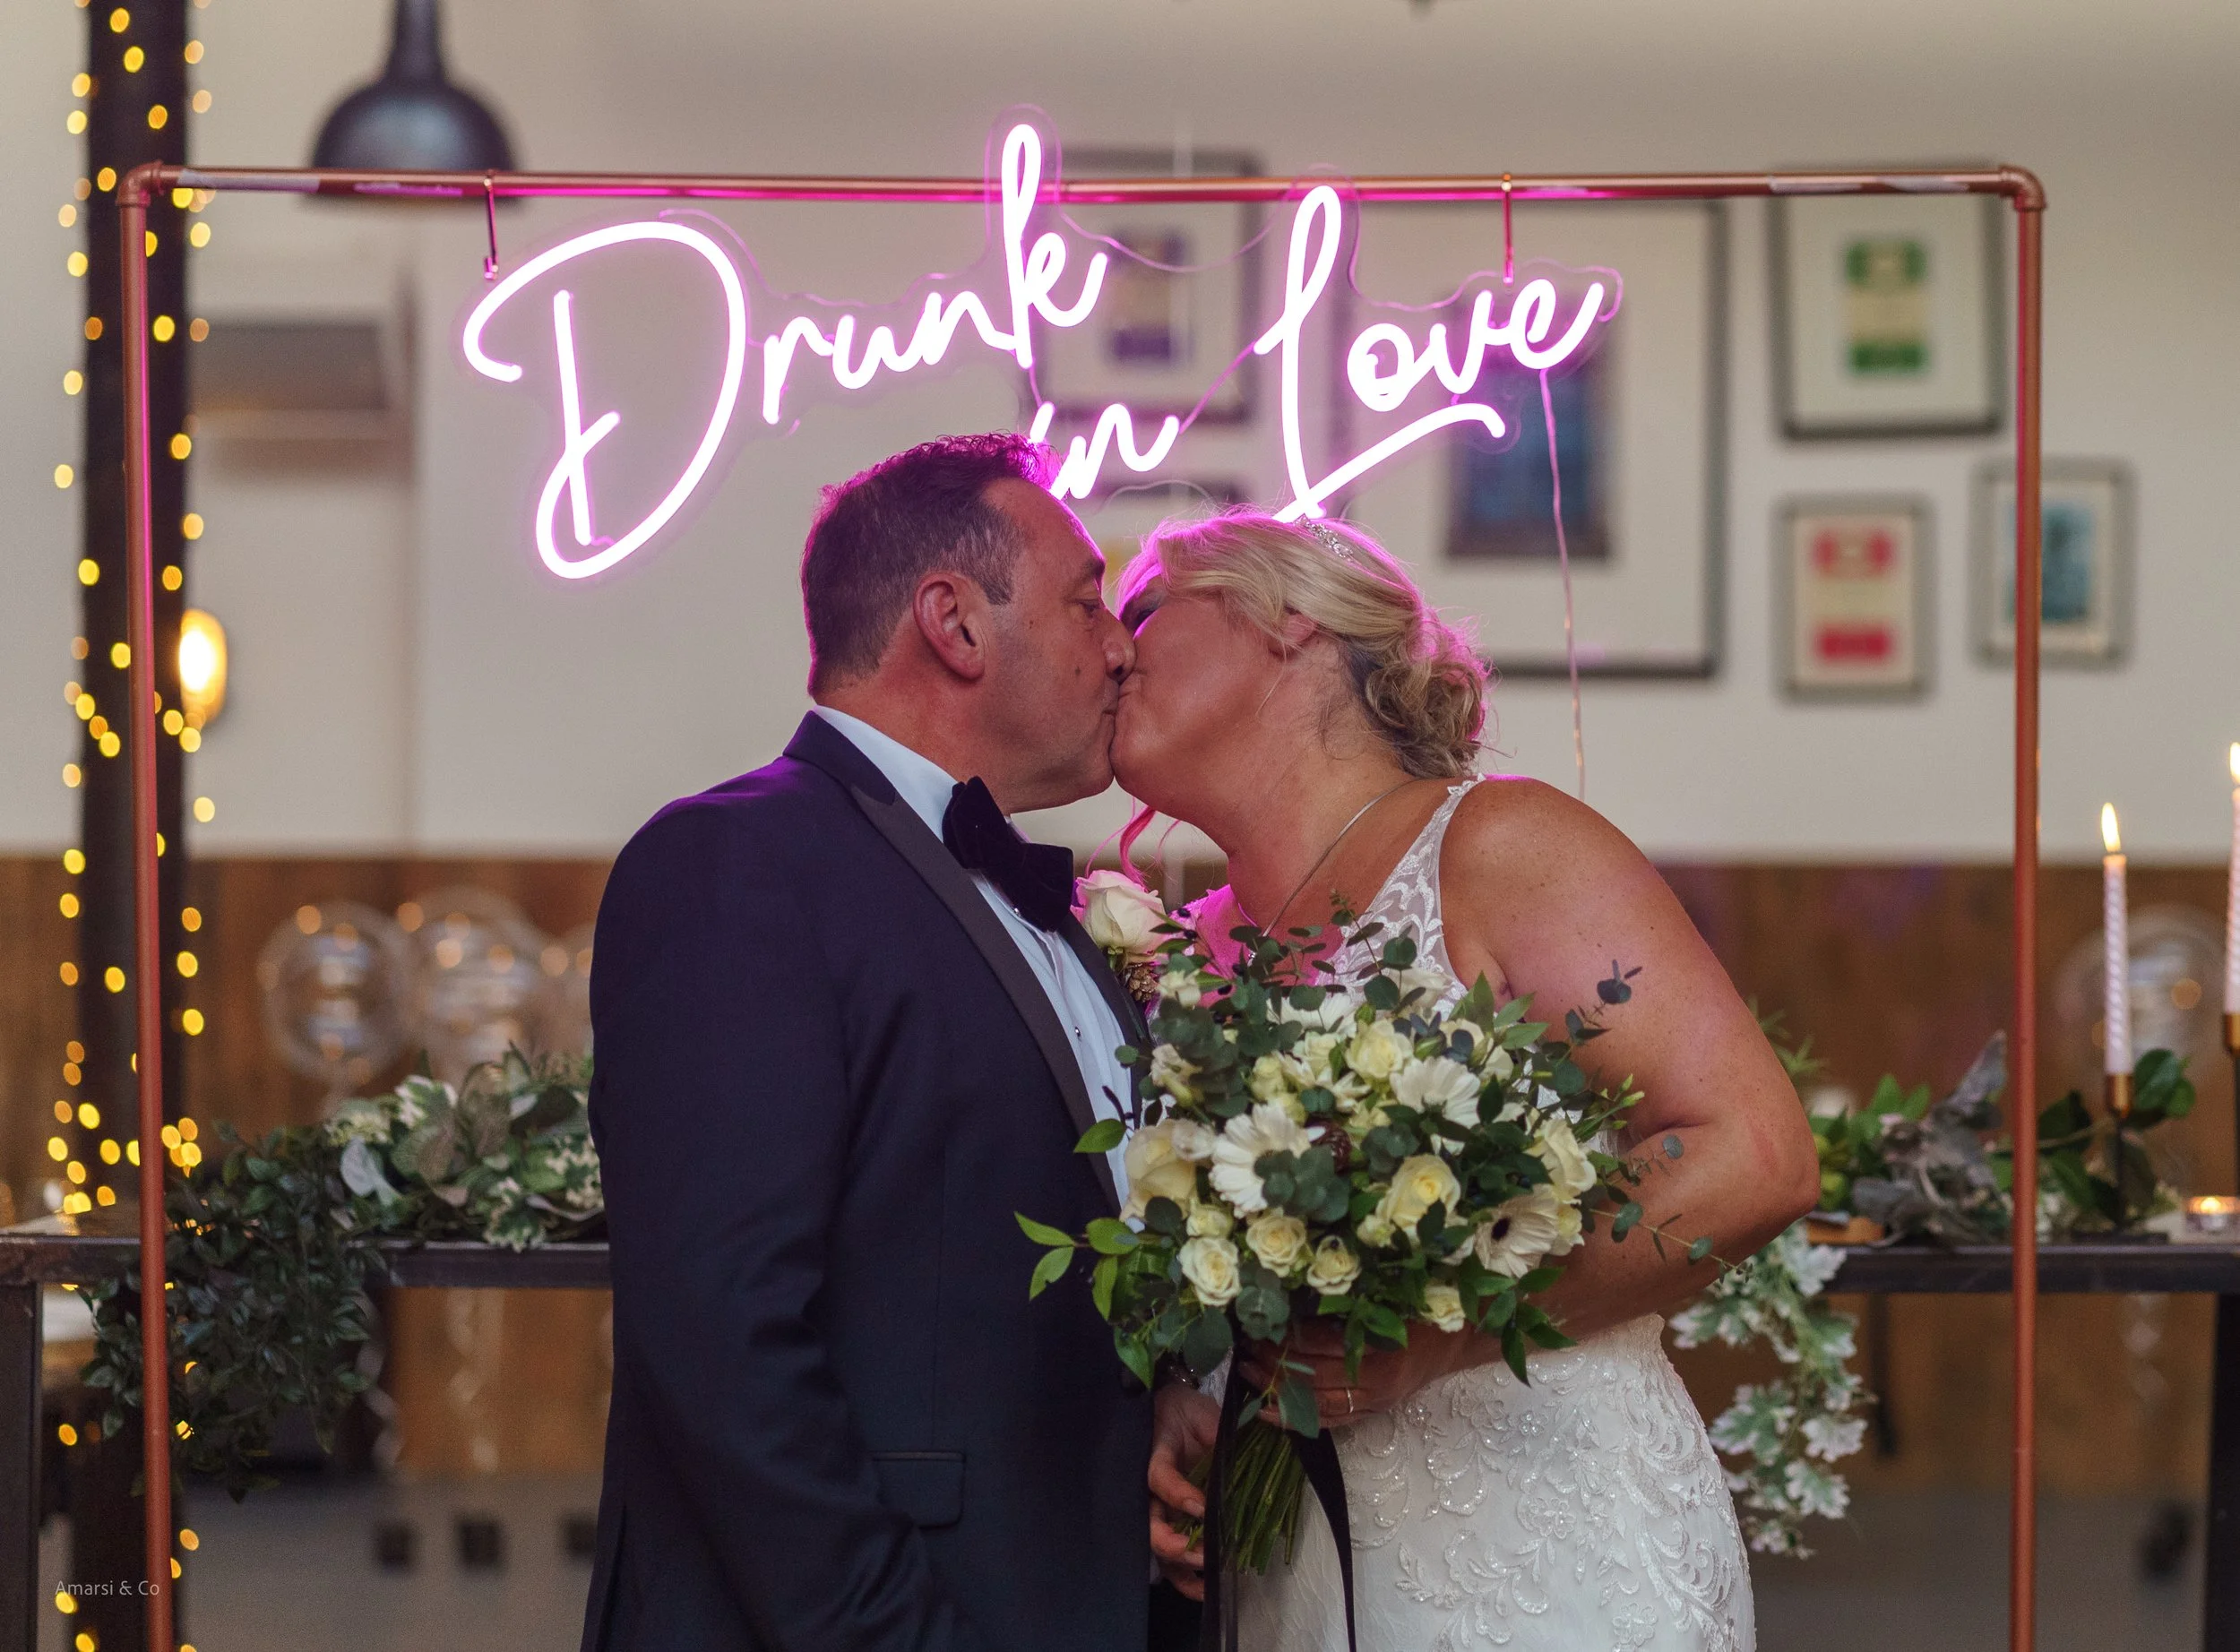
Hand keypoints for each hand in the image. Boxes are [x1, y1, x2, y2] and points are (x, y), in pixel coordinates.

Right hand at [1148, 1382, 1217, 1600]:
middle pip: (1151, 1525)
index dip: (1179, 1494)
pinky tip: (1208, 1587)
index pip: (1159, 1478)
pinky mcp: (1172, 1524)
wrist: (1173, 1411)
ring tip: (1208, 1583)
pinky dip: (1187, 1576)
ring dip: (1181, 1568)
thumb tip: (1245, 1445)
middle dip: (1176, 1544)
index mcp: (1155, 1456)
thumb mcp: (1199, 1414)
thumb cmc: (1186, 1411)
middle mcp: (1150, 1490)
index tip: (1202, 1508)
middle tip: (1205, 1552)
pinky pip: (1172, 1557)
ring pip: (1158, 1548)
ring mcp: (1159, 1510)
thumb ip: (1215, 1432)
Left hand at [1238, 1320, 1470, 1427]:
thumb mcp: (1385, 1300)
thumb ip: (1345, 1307)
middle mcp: (1375, 1378)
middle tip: (1246, 1349)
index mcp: (1379, 1343)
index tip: (1259, 1324)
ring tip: (1249, 1375)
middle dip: (1275, 1363)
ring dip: (1278, 1390)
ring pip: (1316, 1403)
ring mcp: (1374, 1400)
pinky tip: (1268, 1412)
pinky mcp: (1372, 1412)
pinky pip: (1329, 1422)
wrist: (1454, 1343)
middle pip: (1314, 1375)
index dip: (1286, 1337)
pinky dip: (1295, 1420)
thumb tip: (1290, 1301)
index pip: (1321, 1344)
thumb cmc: (1419, 1313)